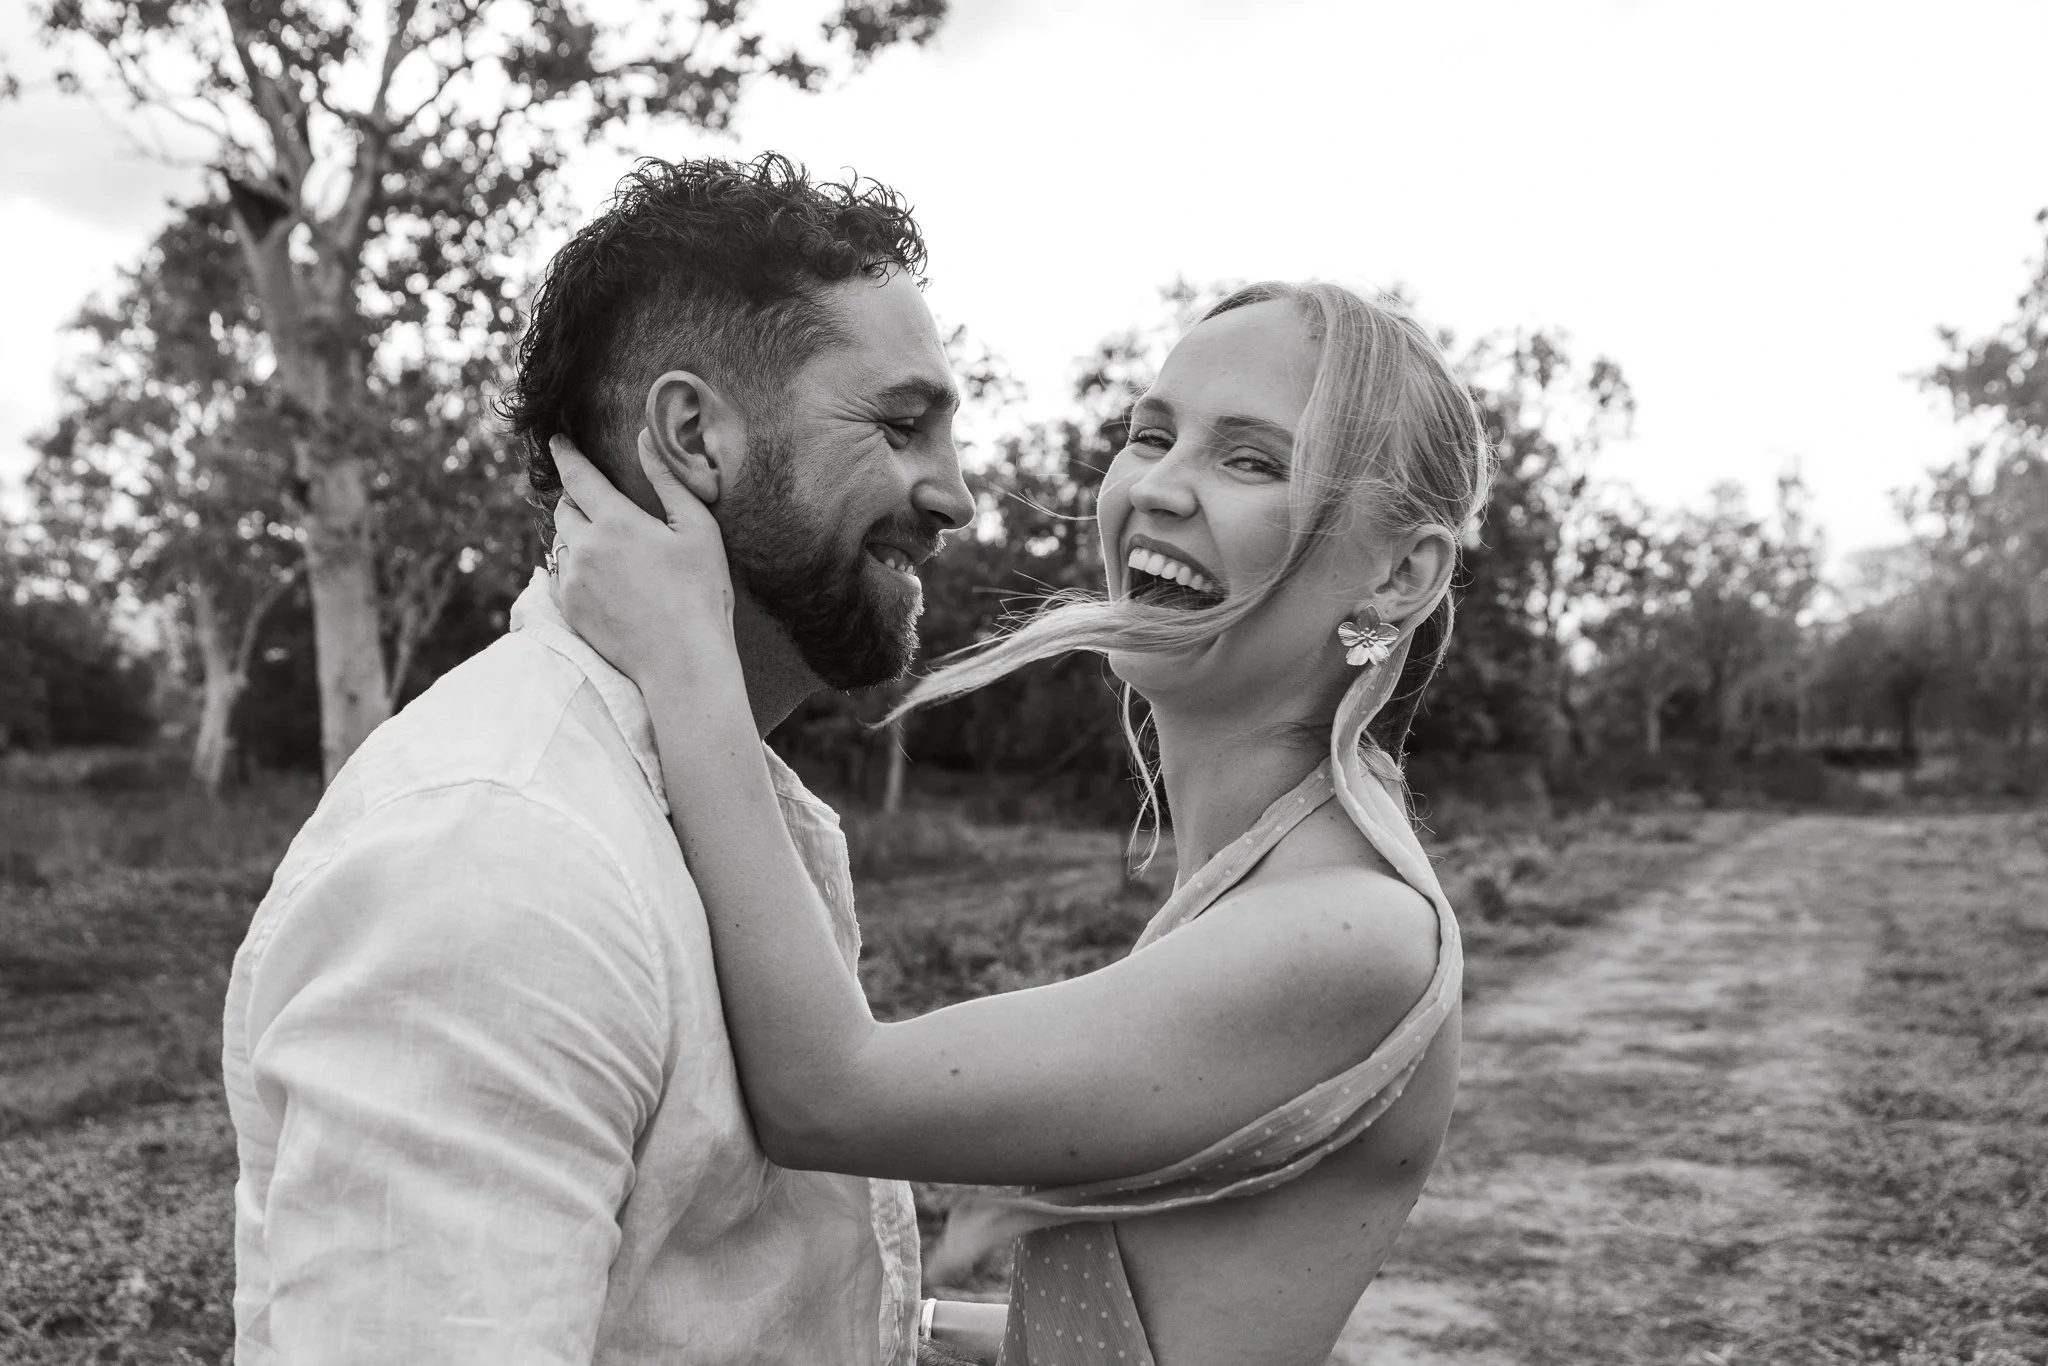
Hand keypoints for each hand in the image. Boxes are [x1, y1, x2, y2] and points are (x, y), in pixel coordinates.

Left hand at [550, 432, 738, 687]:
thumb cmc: (700, 594)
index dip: (565, 453)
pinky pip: (559, 575)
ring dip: (575, 533)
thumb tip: (645, 436)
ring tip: (601, 541)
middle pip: (564, 508)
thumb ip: (668, 480)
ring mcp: (572, 581)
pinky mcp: (569, 609)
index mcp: (616, 522)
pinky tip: (598, 575)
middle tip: (594, 499)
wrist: (681, 662)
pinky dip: (572, 566)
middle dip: (575, 498)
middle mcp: (584, 548)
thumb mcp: (697, 529)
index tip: (555, 440)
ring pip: (561, 542)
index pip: (578, 476)